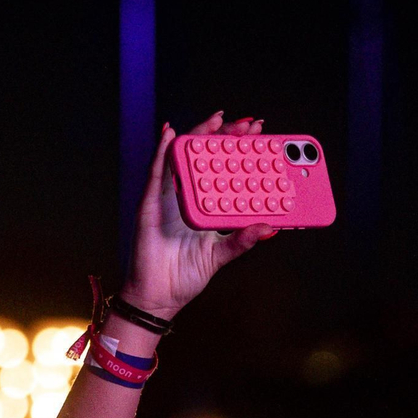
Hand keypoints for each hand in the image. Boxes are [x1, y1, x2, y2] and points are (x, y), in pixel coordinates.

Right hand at [122, 113, 274, 318]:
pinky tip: (171, 135)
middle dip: (224, 136)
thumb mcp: (220, 255)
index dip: (237, 150)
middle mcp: (185, 196)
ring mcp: (166, 198)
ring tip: (215, 120)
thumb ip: (241, 241)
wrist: (158, 298)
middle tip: (245, 124)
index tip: (258, 135)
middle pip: (204, 157)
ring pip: (181, 157)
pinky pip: (156, 173)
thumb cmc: (183, 276)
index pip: (221, 169)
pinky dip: (162, 152)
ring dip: (197, 135)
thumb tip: (268, 228)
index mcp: (203, 205)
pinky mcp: (149, 204)